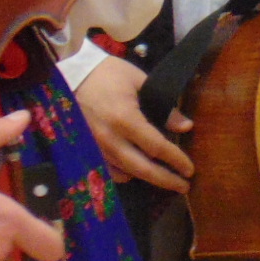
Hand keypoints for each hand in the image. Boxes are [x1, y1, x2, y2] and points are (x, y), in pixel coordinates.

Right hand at [76, 54, 194, 190]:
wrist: (70, 73)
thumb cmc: (108, 73)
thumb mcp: (140, 81)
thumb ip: (164, 106)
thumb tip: (185, 126)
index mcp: (125, 119)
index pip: (156, 147)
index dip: (176, 160)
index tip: (190, 169)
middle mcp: (110, 139)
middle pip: (142, 169)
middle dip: (166, 180)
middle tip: (184, 186)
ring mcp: (96, 147)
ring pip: (126, 173)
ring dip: (147, 179)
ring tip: (165, 179)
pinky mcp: (86, 150)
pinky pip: (108, 170)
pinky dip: (125, 175)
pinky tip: (137, 172)